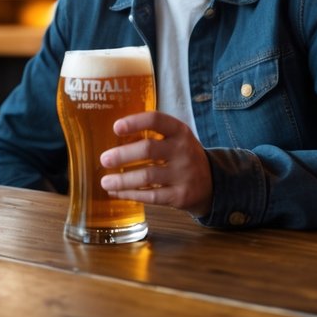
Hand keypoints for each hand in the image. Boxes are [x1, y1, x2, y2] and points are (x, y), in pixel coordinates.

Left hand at [98, 111, 212, 216]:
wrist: (212, 183)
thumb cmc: (182, 156)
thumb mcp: (175, 138)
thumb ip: (152, 135)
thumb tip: (111, 139)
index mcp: (179, 131)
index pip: (156, 120)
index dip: (135, 122)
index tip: (116, 127)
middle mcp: (183, 150)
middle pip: (148, 150)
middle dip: (123, 155)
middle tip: (104, 159)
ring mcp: (183, 174)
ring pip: (147, 176)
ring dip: (122, 180)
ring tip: (104, 181)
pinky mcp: (180, 196)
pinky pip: (151, 196)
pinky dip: (130, 194)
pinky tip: (116, 192)